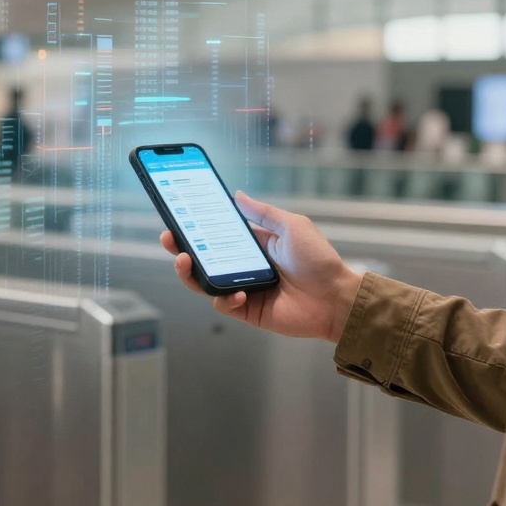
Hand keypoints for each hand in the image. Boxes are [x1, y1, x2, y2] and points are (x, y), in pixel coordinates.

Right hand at [160, 192, 363, 342]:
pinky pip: (224, 304)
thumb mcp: (292, 226)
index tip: (179, 216)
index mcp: (253, 245)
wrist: (336, 298)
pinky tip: (239, 292)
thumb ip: (263, 213)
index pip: (217, 234)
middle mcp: (245, 266)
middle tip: (169, 238)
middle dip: (181, 248)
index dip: (197, 226)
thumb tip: (237, 195)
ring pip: (205, 282)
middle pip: (204, 258)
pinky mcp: (248, 310)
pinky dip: (225, 297)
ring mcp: (244, 288)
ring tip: (185, 261)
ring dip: (190, 273)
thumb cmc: (319, 260)